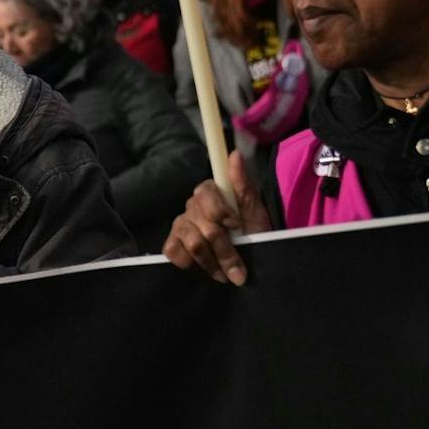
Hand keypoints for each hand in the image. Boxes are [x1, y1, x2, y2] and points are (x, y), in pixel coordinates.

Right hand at [161, 151, 272, 285]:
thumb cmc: (253, 234)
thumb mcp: (256, 211)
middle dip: (226, 252)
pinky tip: (204, 269)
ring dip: (212, 263)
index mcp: (211, 192)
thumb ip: (243, 185)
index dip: (220, 211)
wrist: (246, 263)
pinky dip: (190, 265)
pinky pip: (173, 252)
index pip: (206, 193)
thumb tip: (234, 154)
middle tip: (239, 272)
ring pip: (193, 243)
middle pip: (205, 227)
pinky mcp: (172, 244)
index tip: (236, 225)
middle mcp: (192, 206)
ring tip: (225, 275)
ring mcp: (180, 225)